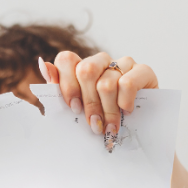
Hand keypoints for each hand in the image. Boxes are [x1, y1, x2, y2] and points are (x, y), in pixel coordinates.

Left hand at [38, 51, 158, 150]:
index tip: (73, 108)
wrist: (140, 125)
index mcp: (82, 67)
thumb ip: (59, 90)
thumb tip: (43, 65)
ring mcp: (123, 63)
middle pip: (86, 70)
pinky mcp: (143, 71)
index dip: (67, 84)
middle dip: (89, 104)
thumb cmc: (104, 117)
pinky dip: (125, 101)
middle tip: (94, 125)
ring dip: (108, 111)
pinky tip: (127, 111)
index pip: (67, 59)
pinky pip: (128, 82)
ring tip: (110, 127)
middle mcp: (101, 61)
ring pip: (106, 82)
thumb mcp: (79, 109)